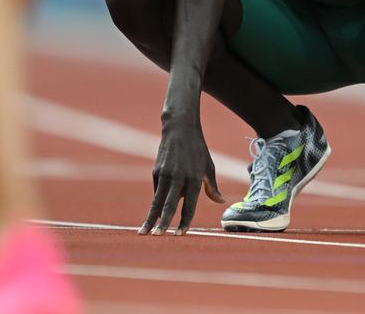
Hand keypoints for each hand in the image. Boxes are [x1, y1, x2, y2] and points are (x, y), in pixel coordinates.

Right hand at [139, 121, 224, 235]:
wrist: (180, 129)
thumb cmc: (198, 149)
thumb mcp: (209, 167)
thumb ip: (212, 186)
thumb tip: (221, 202)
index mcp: (195, 179)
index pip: (189, 205)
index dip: (184, 221)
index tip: (179, 234)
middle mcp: (179, 178)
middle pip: (169, 205)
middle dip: (163, 223)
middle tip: (158, 236)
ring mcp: (165, 174)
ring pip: (157, 201)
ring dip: (150, 217)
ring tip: (144, 232)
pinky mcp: (156, 171)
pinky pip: (158, 191)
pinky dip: (158, 201)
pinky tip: (158, 206)